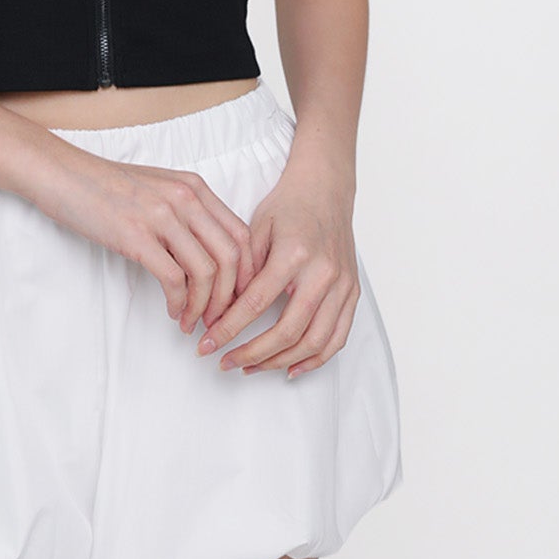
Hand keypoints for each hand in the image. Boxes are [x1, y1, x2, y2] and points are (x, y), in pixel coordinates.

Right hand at [33, 151, 258, 333]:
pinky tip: (172, 311)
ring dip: (203, 307)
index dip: (247, 274)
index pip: (241, 235)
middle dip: (230, 298)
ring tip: (191, 322)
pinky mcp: (136, 236)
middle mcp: (185, 198)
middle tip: (218, 320)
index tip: (238, 298)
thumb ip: (186, 213)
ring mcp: (161, 216)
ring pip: (206, 273)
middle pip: (231, 258)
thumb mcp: (158, 188)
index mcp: (194, 187)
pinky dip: (179, 303)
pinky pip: (174, 279)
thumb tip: (208, 256)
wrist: (63, 174)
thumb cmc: (106, 186)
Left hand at [195, 154, 359, 379]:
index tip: (207, 342)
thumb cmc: (288, 205)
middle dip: (251, 353)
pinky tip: (290, 368)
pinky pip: (336, 339)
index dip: (229, 328)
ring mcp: (342, 286)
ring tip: (250, 367)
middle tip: (225, 361)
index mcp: (294, 253)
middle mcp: (323, 273)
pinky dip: (314, 360)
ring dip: (279, 362)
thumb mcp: (255, 228)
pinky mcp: (352, 293)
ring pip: (314, 342)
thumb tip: (220, 311)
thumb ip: (242, 269)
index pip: (256, 303)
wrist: (325, 189)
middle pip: (287, 332)